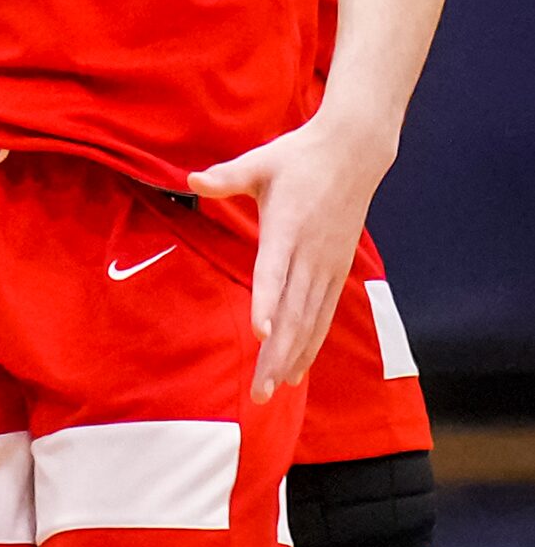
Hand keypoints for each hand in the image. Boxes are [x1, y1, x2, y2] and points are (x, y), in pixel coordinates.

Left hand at [191, 106, 394, 402]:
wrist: (353, 154)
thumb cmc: (297, 158)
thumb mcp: (259, 162)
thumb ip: (226, 176)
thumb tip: (192, 179)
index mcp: (287, 229)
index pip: (274, 273)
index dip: (267, 303)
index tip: (260, 334)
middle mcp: (310, 255)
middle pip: (293, 312)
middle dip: (276, 355)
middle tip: (259, 392)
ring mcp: (327, 266)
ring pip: (310, 321)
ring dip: (293, 358)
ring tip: (274, 390)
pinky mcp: (337, 271)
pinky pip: (323, 315)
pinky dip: (311, 343)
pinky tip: (298, 370)